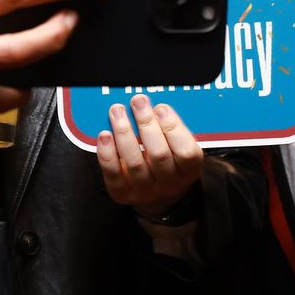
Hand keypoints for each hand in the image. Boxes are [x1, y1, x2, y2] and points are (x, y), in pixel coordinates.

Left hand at [97, 95, 203, 215]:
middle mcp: (169, 184)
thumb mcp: (178, 145)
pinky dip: (107, 152)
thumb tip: (149, 102)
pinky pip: (113, 173)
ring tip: (118, 111)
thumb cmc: (168, 157)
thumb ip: (170, 126)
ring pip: (134, 163)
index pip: (186, 152)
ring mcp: (145, 191)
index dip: (173, 128)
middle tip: (138, 101)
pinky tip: (105, 134)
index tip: (160, 107)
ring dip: (124, 132)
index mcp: (189, 170)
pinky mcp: (122, 193)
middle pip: (159, 154)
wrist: (155, 190)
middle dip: (146, 123)